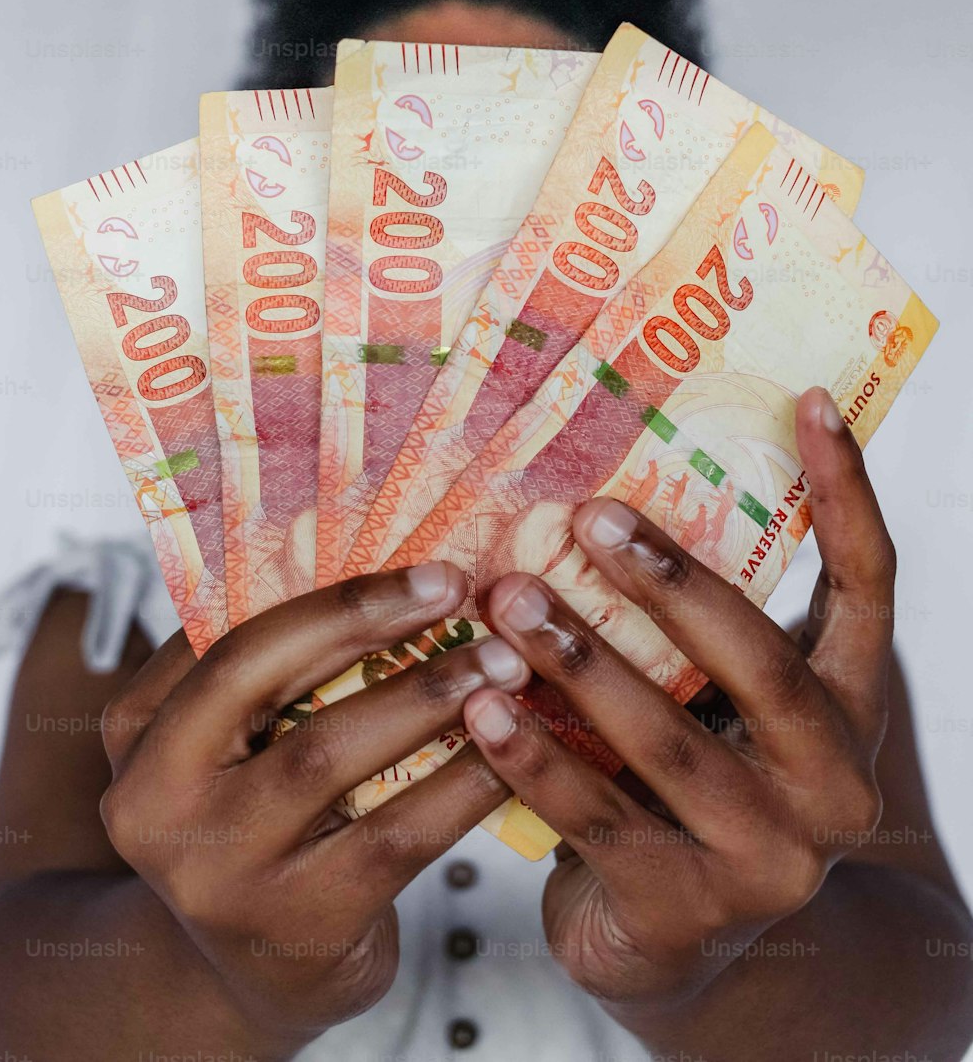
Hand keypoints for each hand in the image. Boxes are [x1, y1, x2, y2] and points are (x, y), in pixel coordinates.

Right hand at [100, 561, 527, 1046]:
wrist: (260, 973)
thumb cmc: (263, 823)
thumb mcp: (232, 746)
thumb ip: (273, 668)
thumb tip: (385, 557)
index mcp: (137, 730)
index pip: (231, 634)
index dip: (333, 596)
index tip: (426, 567)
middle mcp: (154, 800)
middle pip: (260, 677)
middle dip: (368, 621)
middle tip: (463, 591)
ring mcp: (219, 869)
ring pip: (328, 752)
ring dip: (427, 694)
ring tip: (503, 663)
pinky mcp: (294, 924)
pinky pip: (394, 835)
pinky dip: (461, 784)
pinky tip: (511, 752)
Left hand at [462, 387, 893, 1015]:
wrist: (686, 948)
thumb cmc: (690, 790)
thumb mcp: (724, 709)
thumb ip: (700, 630)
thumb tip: (611, 491)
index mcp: (848, 711)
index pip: (870, 586)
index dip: (846, 493)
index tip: (812, 402)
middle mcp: (832, 785)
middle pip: (762, 663)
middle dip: (672, 584)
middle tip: (590, 517)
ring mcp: (767, 858)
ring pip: (671, 744)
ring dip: (583, 663)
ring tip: (508, 599)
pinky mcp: (685, 909)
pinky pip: (599, 820)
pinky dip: (533, 758)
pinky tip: (479, 707)